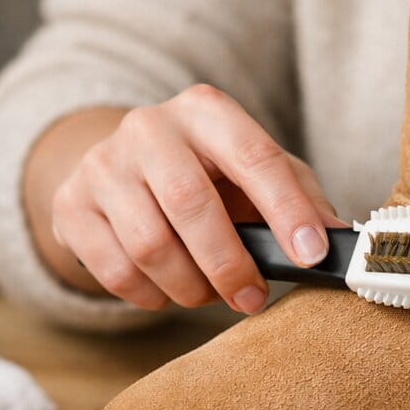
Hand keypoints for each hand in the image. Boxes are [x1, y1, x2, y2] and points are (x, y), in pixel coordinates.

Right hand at [37, 85, 343, 312]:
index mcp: (206, 111)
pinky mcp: (72, 204)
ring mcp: (102, 164)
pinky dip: (149, 295)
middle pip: (191, 204)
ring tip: (208, 293)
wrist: (124, 170)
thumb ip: (301, 198)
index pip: (254, 156)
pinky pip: (114, 270)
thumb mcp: (258, 172)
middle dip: (229, 263)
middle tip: (251, 298)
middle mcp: (149, 127)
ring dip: (189, 286)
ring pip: (149, 244)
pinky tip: (166, 289)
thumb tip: (337, 238)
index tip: (310, 254)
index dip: (286, 209)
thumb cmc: (209, 175)